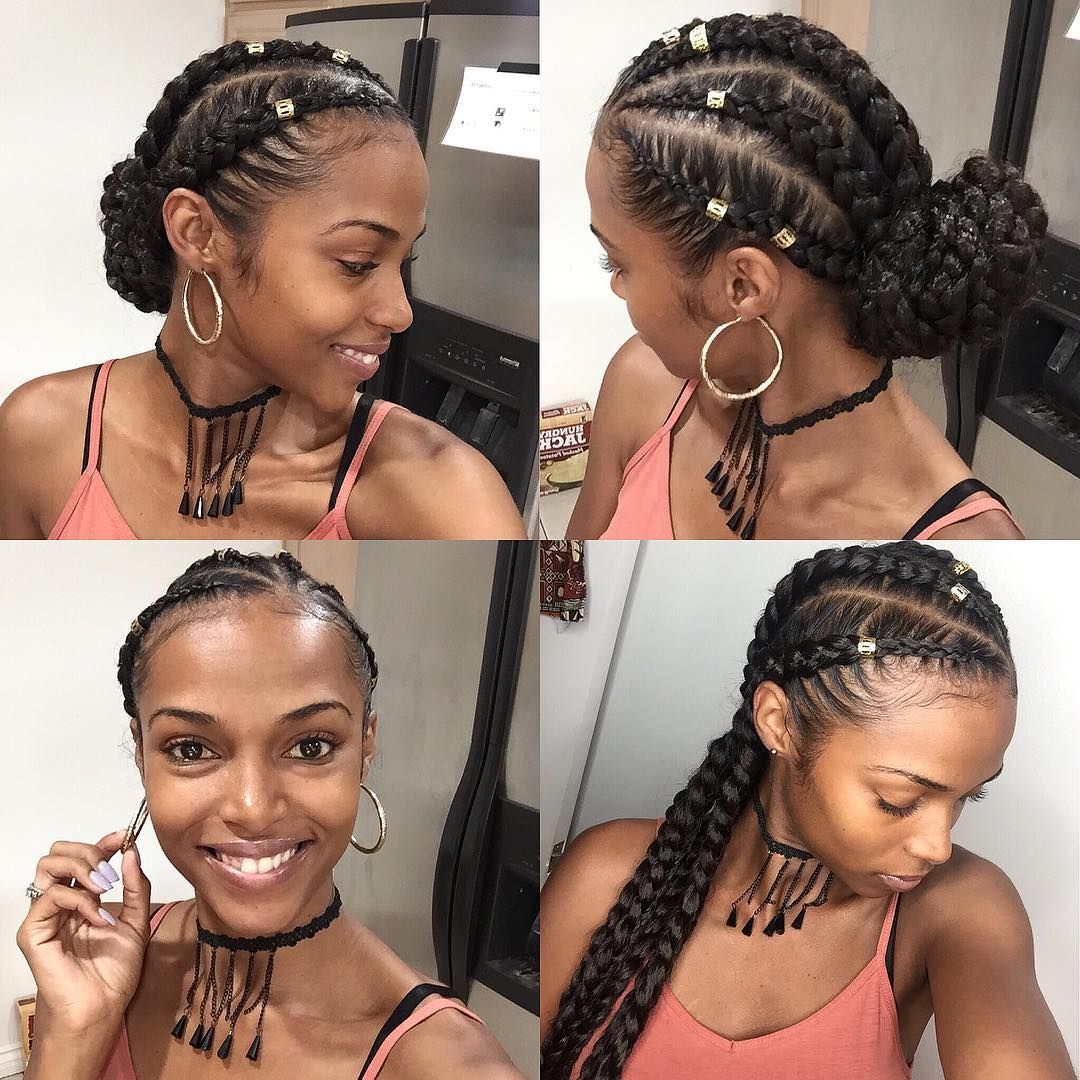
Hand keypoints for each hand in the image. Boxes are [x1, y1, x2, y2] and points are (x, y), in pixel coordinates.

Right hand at [16, 830, 150, 1034]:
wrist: (103, 1006)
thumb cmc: (115, 972)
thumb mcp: (137, 920)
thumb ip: (136, 886)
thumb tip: (131, 851)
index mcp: (84, 898)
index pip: (83, 858)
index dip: (103, 842)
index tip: (123, 837)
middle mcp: (62, 904)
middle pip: (58, 854)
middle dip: (88, 851)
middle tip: (109, 868)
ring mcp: (46, 916)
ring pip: (47, 868)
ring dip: (80, 867)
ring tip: (104, 886)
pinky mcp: (34, 933)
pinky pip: (50, 897)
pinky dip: (79, 899)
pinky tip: (97, 916)